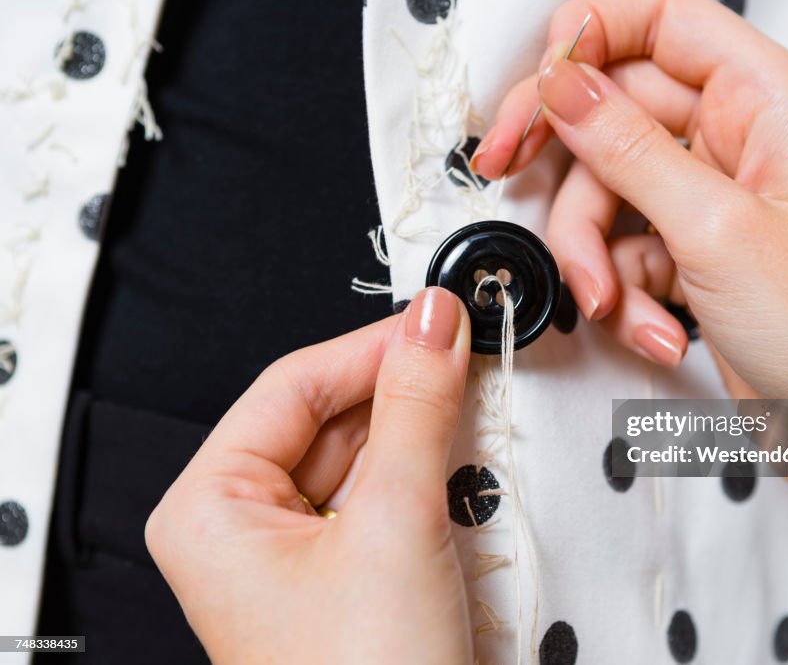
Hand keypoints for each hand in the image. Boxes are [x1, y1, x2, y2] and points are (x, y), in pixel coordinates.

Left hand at [146, 288, 473, 664]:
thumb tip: (429, 323)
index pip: (292, 387)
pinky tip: (462, 455)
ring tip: (472, 401)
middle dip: (401, 388)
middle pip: (328, 417)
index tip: (434, 317)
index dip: (368, 344)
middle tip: (465, 352)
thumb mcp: (395, 521)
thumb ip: (415, 408)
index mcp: (211, 508)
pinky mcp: (345, 573)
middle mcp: (243, 528)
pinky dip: (426, 471)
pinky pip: (382, 495)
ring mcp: (296, 554)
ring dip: (421, 429)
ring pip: (362, 454)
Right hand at [472, 0, 787, 400]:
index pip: (662, 20)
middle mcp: (738, 139)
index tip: (538, 88)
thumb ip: (629, 148)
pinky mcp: (695, 255)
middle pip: (616, 109)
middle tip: (506, 169)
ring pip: (607, 190)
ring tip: (614, 302)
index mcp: (767, 100)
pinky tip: (656, 331)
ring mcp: (713, 200)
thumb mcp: (718, 229)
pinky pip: (624, 249)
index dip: (590, 37)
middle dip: (566, 161)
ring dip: (593, 253)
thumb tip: (565, 84)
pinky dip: (624, 294)